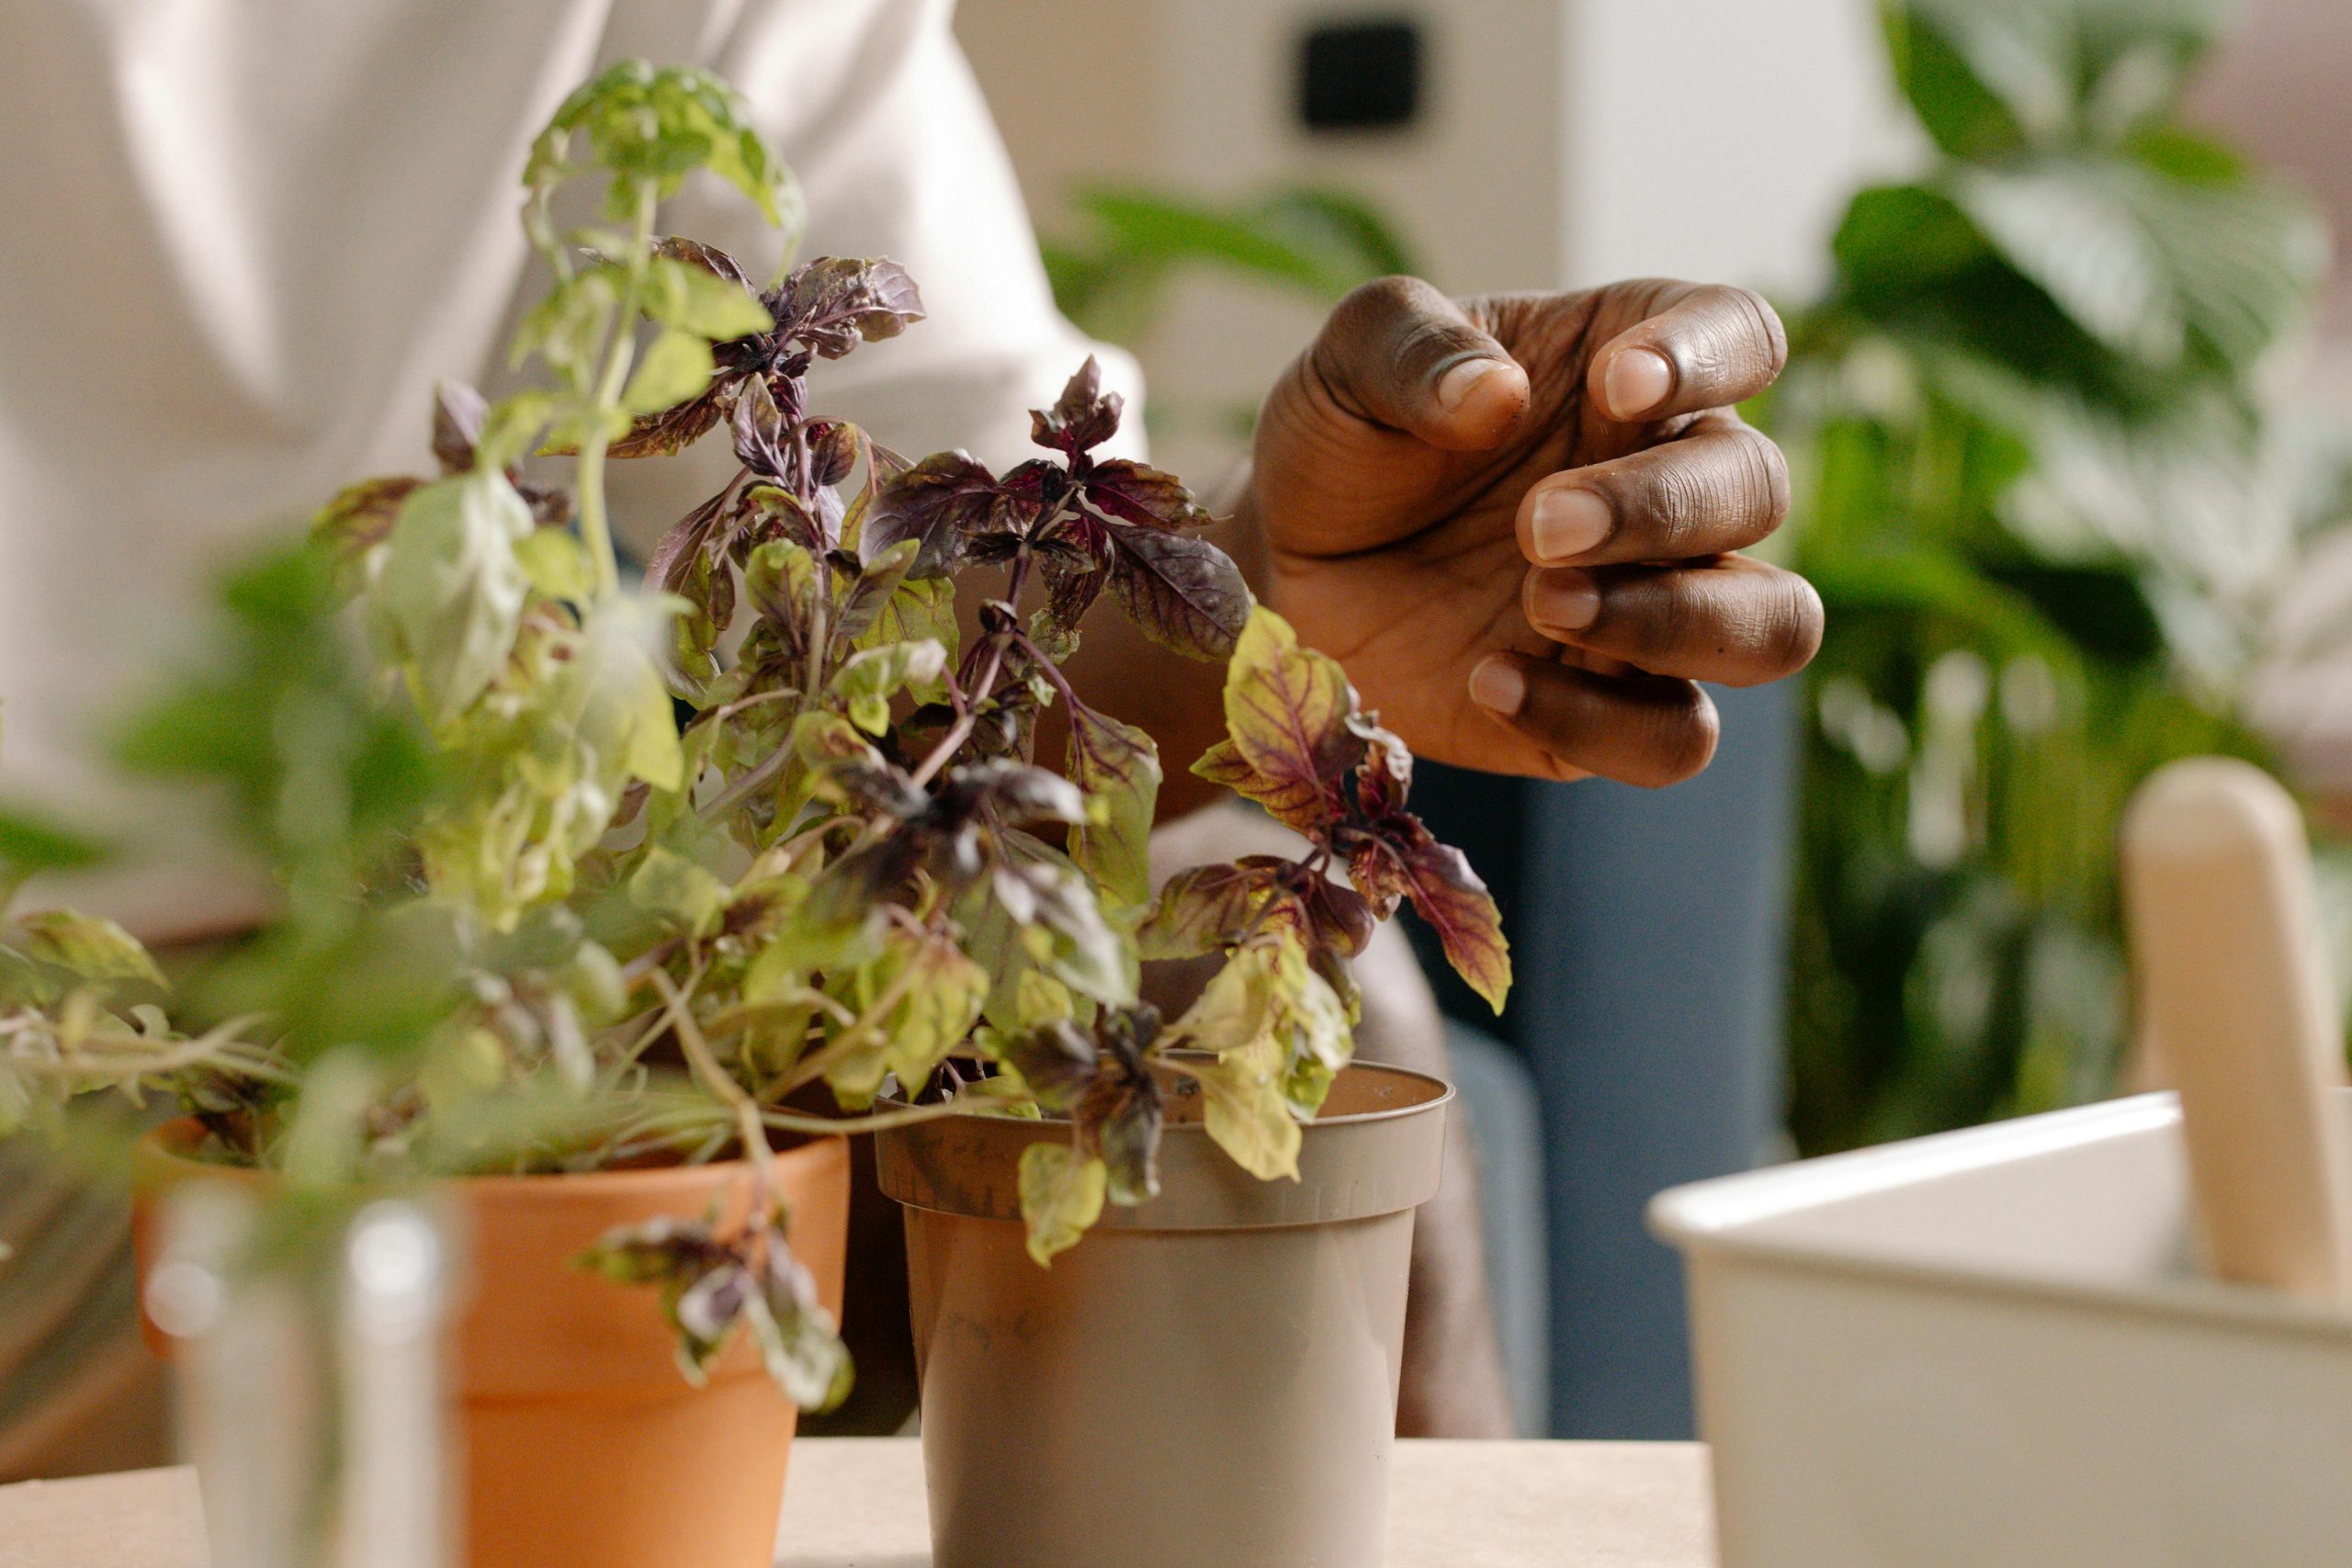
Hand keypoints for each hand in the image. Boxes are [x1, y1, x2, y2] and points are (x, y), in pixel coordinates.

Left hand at [1245, 277, 1822, 784]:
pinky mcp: (1615, 708)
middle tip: (1536, 526)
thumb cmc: (1342, 444)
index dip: (1708, 356)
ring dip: (1675, 622)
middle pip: (1759, 490)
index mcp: (1632, 364)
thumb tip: (1495, 393)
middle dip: (1660, 510)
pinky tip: (1490, 682)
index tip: (1619, 382)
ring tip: (1540, 605)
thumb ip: (1410, 348)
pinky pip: (1673, 738)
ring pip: (1774, 628)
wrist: (1285, 576)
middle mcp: (1671, 482)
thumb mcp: (1346, 365)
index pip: (1739, 334)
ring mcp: (1656, 602)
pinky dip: (1597, 722)